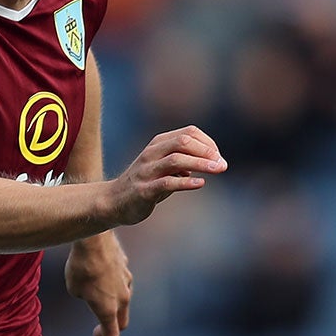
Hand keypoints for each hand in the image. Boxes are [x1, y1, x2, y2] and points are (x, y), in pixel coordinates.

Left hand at [67, 232, 132, 335]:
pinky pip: (120, 281)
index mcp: (109, 309)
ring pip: (123, 300)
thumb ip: (84, 295)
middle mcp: (122, 298)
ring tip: (101, 305)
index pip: (112, 334)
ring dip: (114, 306)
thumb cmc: (80, 267)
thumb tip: (91, 291)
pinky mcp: (125, 267)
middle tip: (100, 332)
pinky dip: (113, 286)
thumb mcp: (74, 288)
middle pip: (121, 320)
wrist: (94, 240)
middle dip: (112, 329)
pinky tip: (105, 281)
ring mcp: (126, 281)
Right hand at [107, 126, 225, 225]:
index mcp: (158, 144)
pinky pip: (167, 183)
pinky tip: (200, 183)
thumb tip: (210, 162)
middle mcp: (152, 153)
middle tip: (222, 164)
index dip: (208, 143)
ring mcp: (146, 171)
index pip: (188, 133)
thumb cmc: (144, 184)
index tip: (219, 158)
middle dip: (207, 151)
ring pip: (176, 160)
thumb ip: (184, 162)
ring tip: (218, 170)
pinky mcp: (144, 190)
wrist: (113, 202)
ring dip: (201, 164)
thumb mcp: (163, 168)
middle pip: (183, 142)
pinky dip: (186, 182)